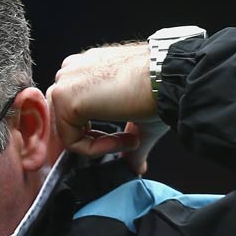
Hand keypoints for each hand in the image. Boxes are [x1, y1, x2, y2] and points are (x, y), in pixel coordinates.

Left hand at [45, 42, 165, 173]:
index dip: (99, 135)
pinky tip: (124, 140)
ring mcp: (64, 81)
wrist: (171, 78)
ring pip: (68, 133)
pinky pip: (71, 141)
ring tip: (131, 140)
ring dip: (99, 145)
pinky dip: (96, 149)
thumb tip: (136, 167)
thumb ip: (126, 139)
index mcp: (84, 68)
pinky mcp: (64, 97)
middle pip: (66, 122)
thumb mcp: (136, 116)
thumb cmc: (160, 88)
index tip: (130, 139)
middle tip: (129, 142)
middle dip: (96, 140)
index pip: (74, 114)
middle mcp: (71, 70)